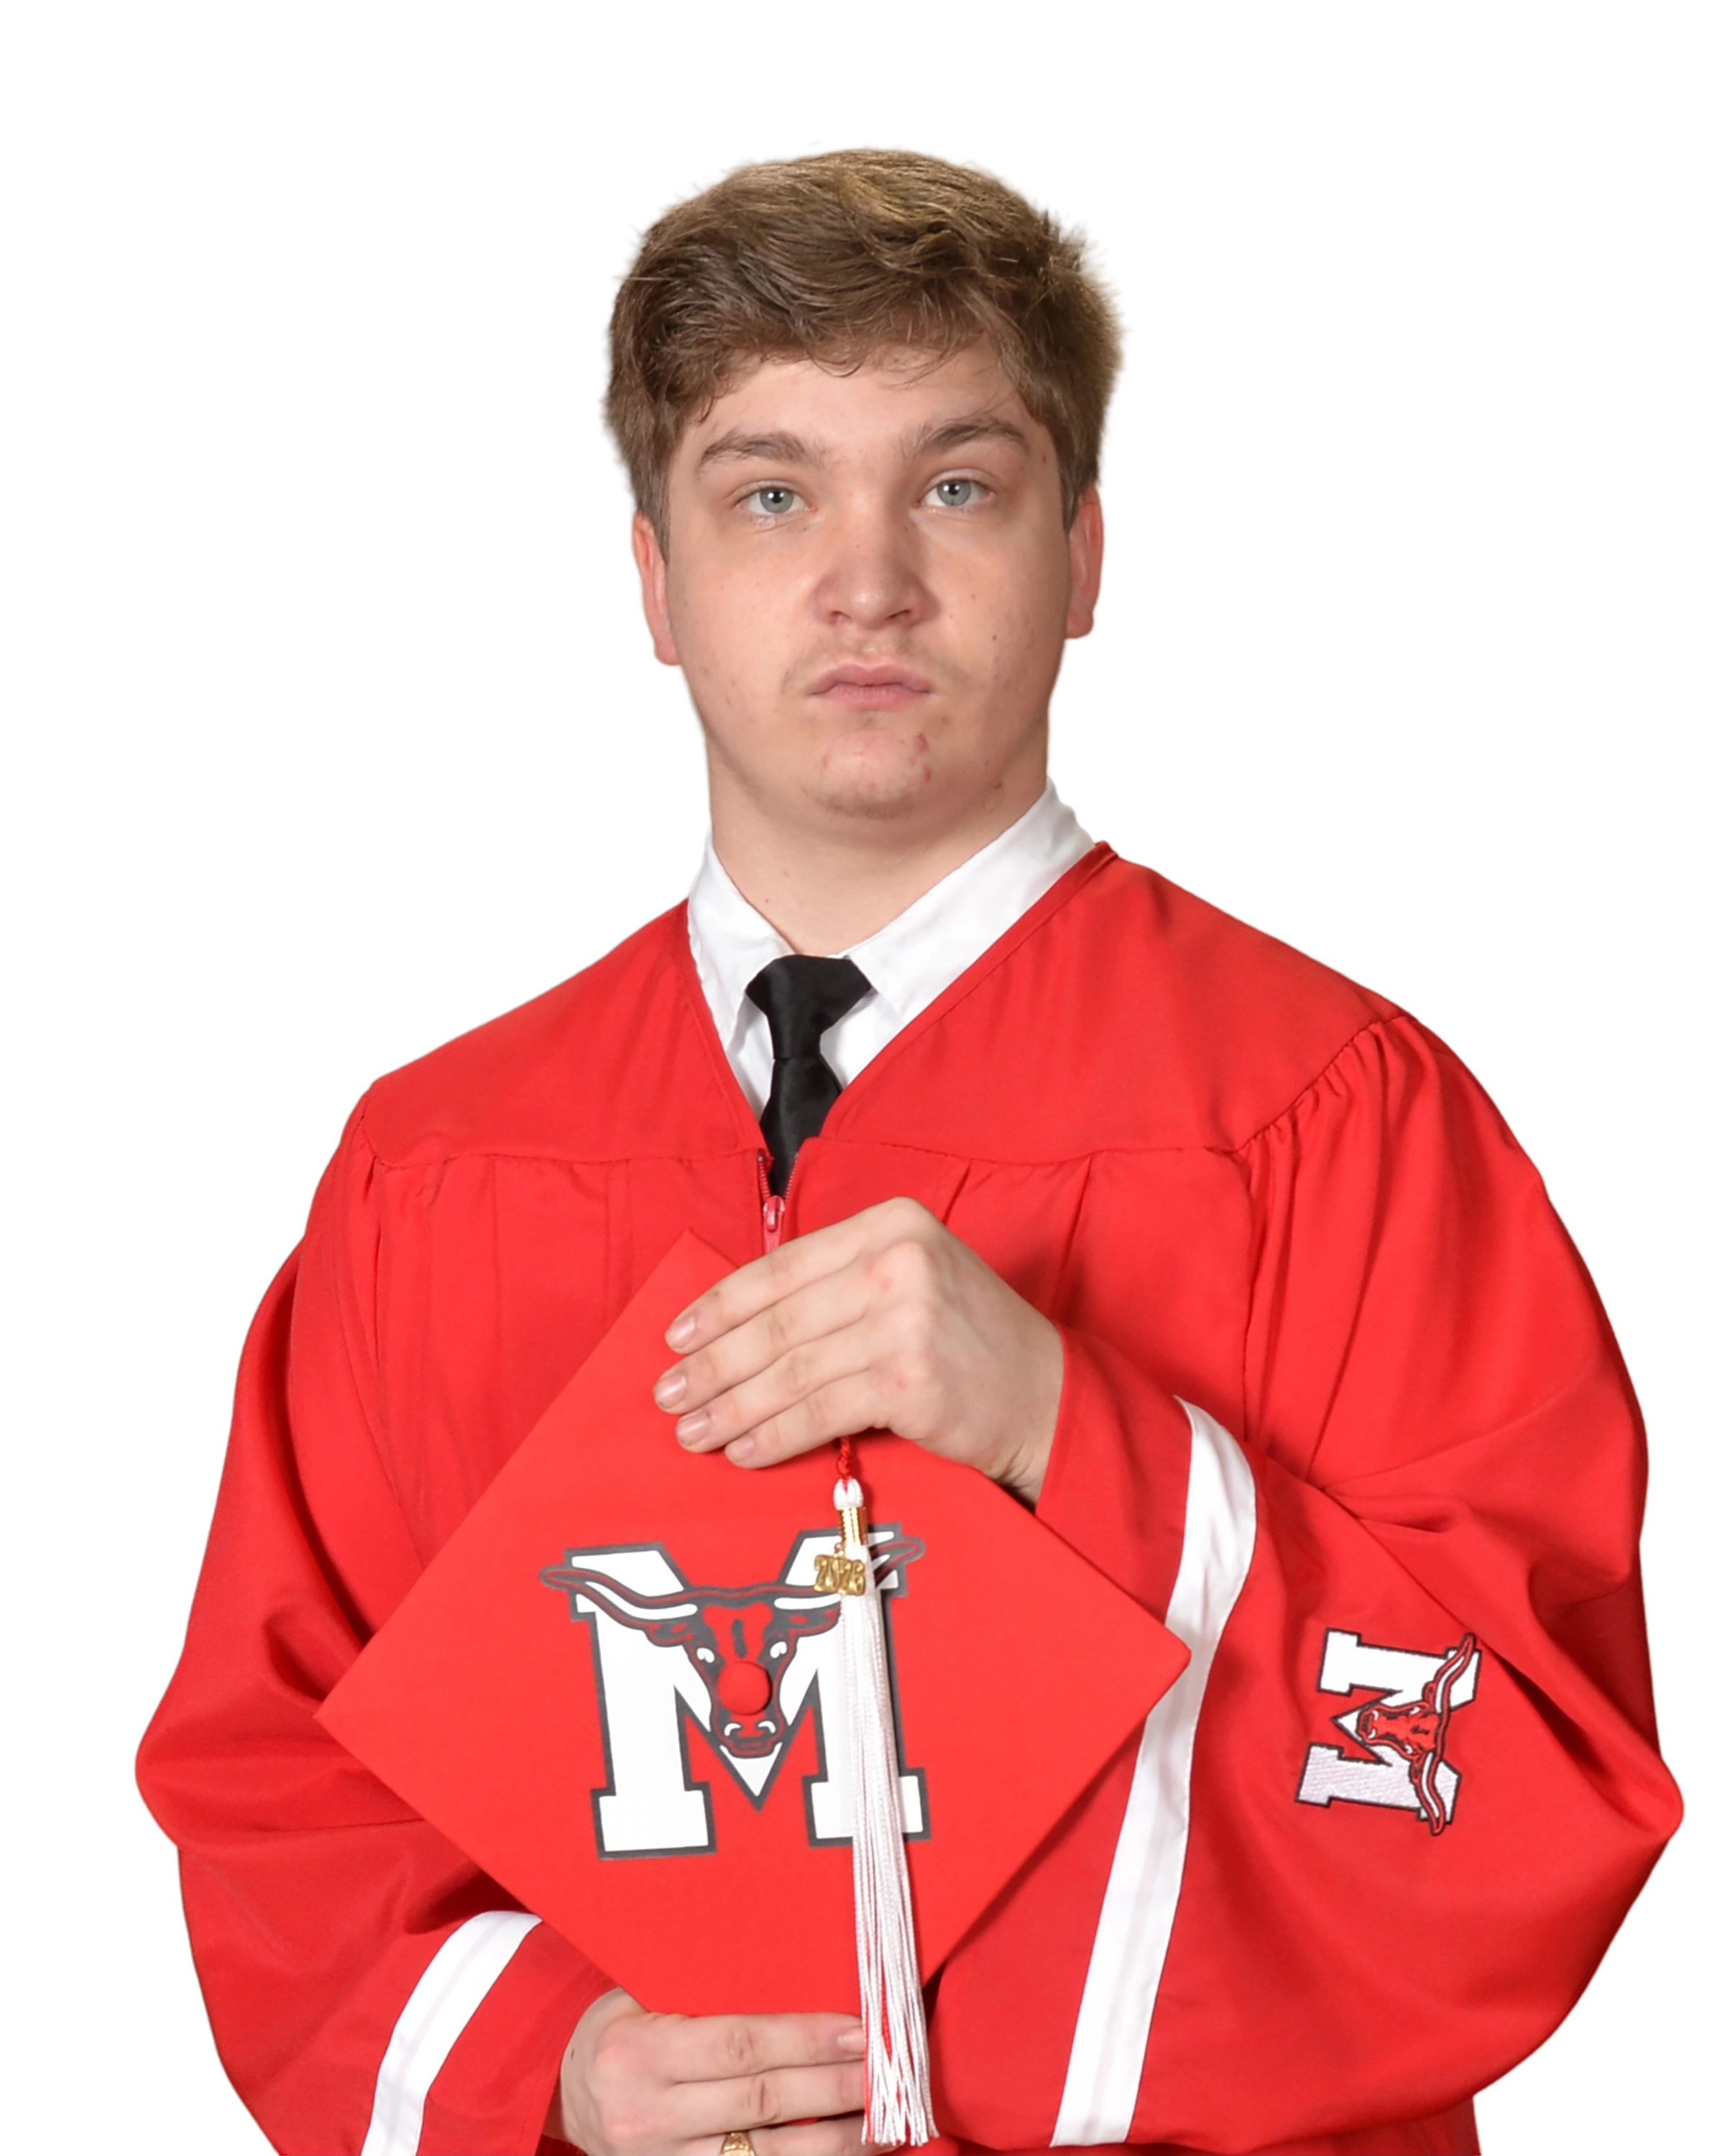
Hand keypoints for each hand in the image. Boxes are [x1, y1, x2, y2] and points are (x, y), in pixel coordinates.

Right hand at [550, 1987, 872, 2154]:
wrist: (560, 2086)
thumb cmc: (619, 2024)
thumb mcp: (645, 1995)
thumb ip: (713, 1997)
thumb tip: (806, 1983)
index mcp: (641, 2053)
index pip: (742, 2047)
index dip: (807, 2040)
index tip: (860, 2032)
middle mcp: (648, 2116)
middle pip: (763, 2106)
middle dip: (834, 2091)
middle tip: (887, 2077)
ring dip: (832, 2145)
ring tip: (881, 2127)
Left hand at [652, 1197, 1063, 1501]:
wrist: (1046, 1394)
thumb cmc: (968, 1341)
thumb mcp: (910, 1280)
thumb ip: (838, 1283)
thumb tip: (736, 1321)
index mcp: (891, 1223)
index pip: (781, 1266)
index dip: (720, 1305)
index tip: (676, 1336)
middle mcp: (898, 1261)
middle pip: (778, 1320)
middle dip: (713, 1363)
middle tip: (668, 1394)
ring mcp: (906, 1318)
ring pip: (791, 1368)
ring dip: (732, 1406)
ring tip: (693, 1432)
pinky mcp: (910, 1379)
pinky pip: (820, 1411)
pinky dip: (774, 1434)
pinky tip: (745, 1451)